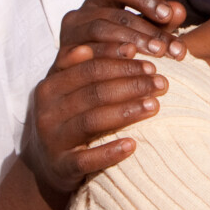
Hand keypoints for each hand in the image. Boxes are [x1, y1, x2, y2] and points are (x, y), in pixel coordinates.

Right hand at [21, 43, 165, 203]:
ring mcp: (51, 138)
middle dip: (131, 85)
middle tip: (162, 83)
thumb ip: (97, 64)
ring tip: (155, 106)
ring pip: (91, 121)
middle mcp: (47, 109)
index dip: (121, 62)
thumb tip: (132, 44)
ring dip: (126, 112)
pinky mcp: (60, 165)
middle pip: (94, 92)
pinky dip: (110, 152)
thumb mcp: (76, 88)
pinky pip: (86, 159)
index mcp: (51, 84)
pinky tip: (133, 145)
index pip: (89, 67)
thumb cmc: (73, 115)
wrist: (47, 163)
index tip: (150, 60)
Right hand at [59, 0, 187, 60]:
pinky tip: (127, 65)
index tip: (168, 15)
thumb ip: (161, 23)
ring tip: (155, 56)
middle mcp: (82, 12)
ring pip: (100, 29)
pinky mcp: (61, 55)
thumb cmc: (118, 52)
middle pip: (116, 13)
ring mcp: (69, 33)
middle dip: (146, 29)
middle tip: (168, 48)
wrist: (79, 84)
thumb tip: (179, 10)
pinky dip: (107, 57)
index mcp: (101, 1)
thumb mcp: (143, 35)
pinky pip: (84, 53)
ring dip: (130, 42)